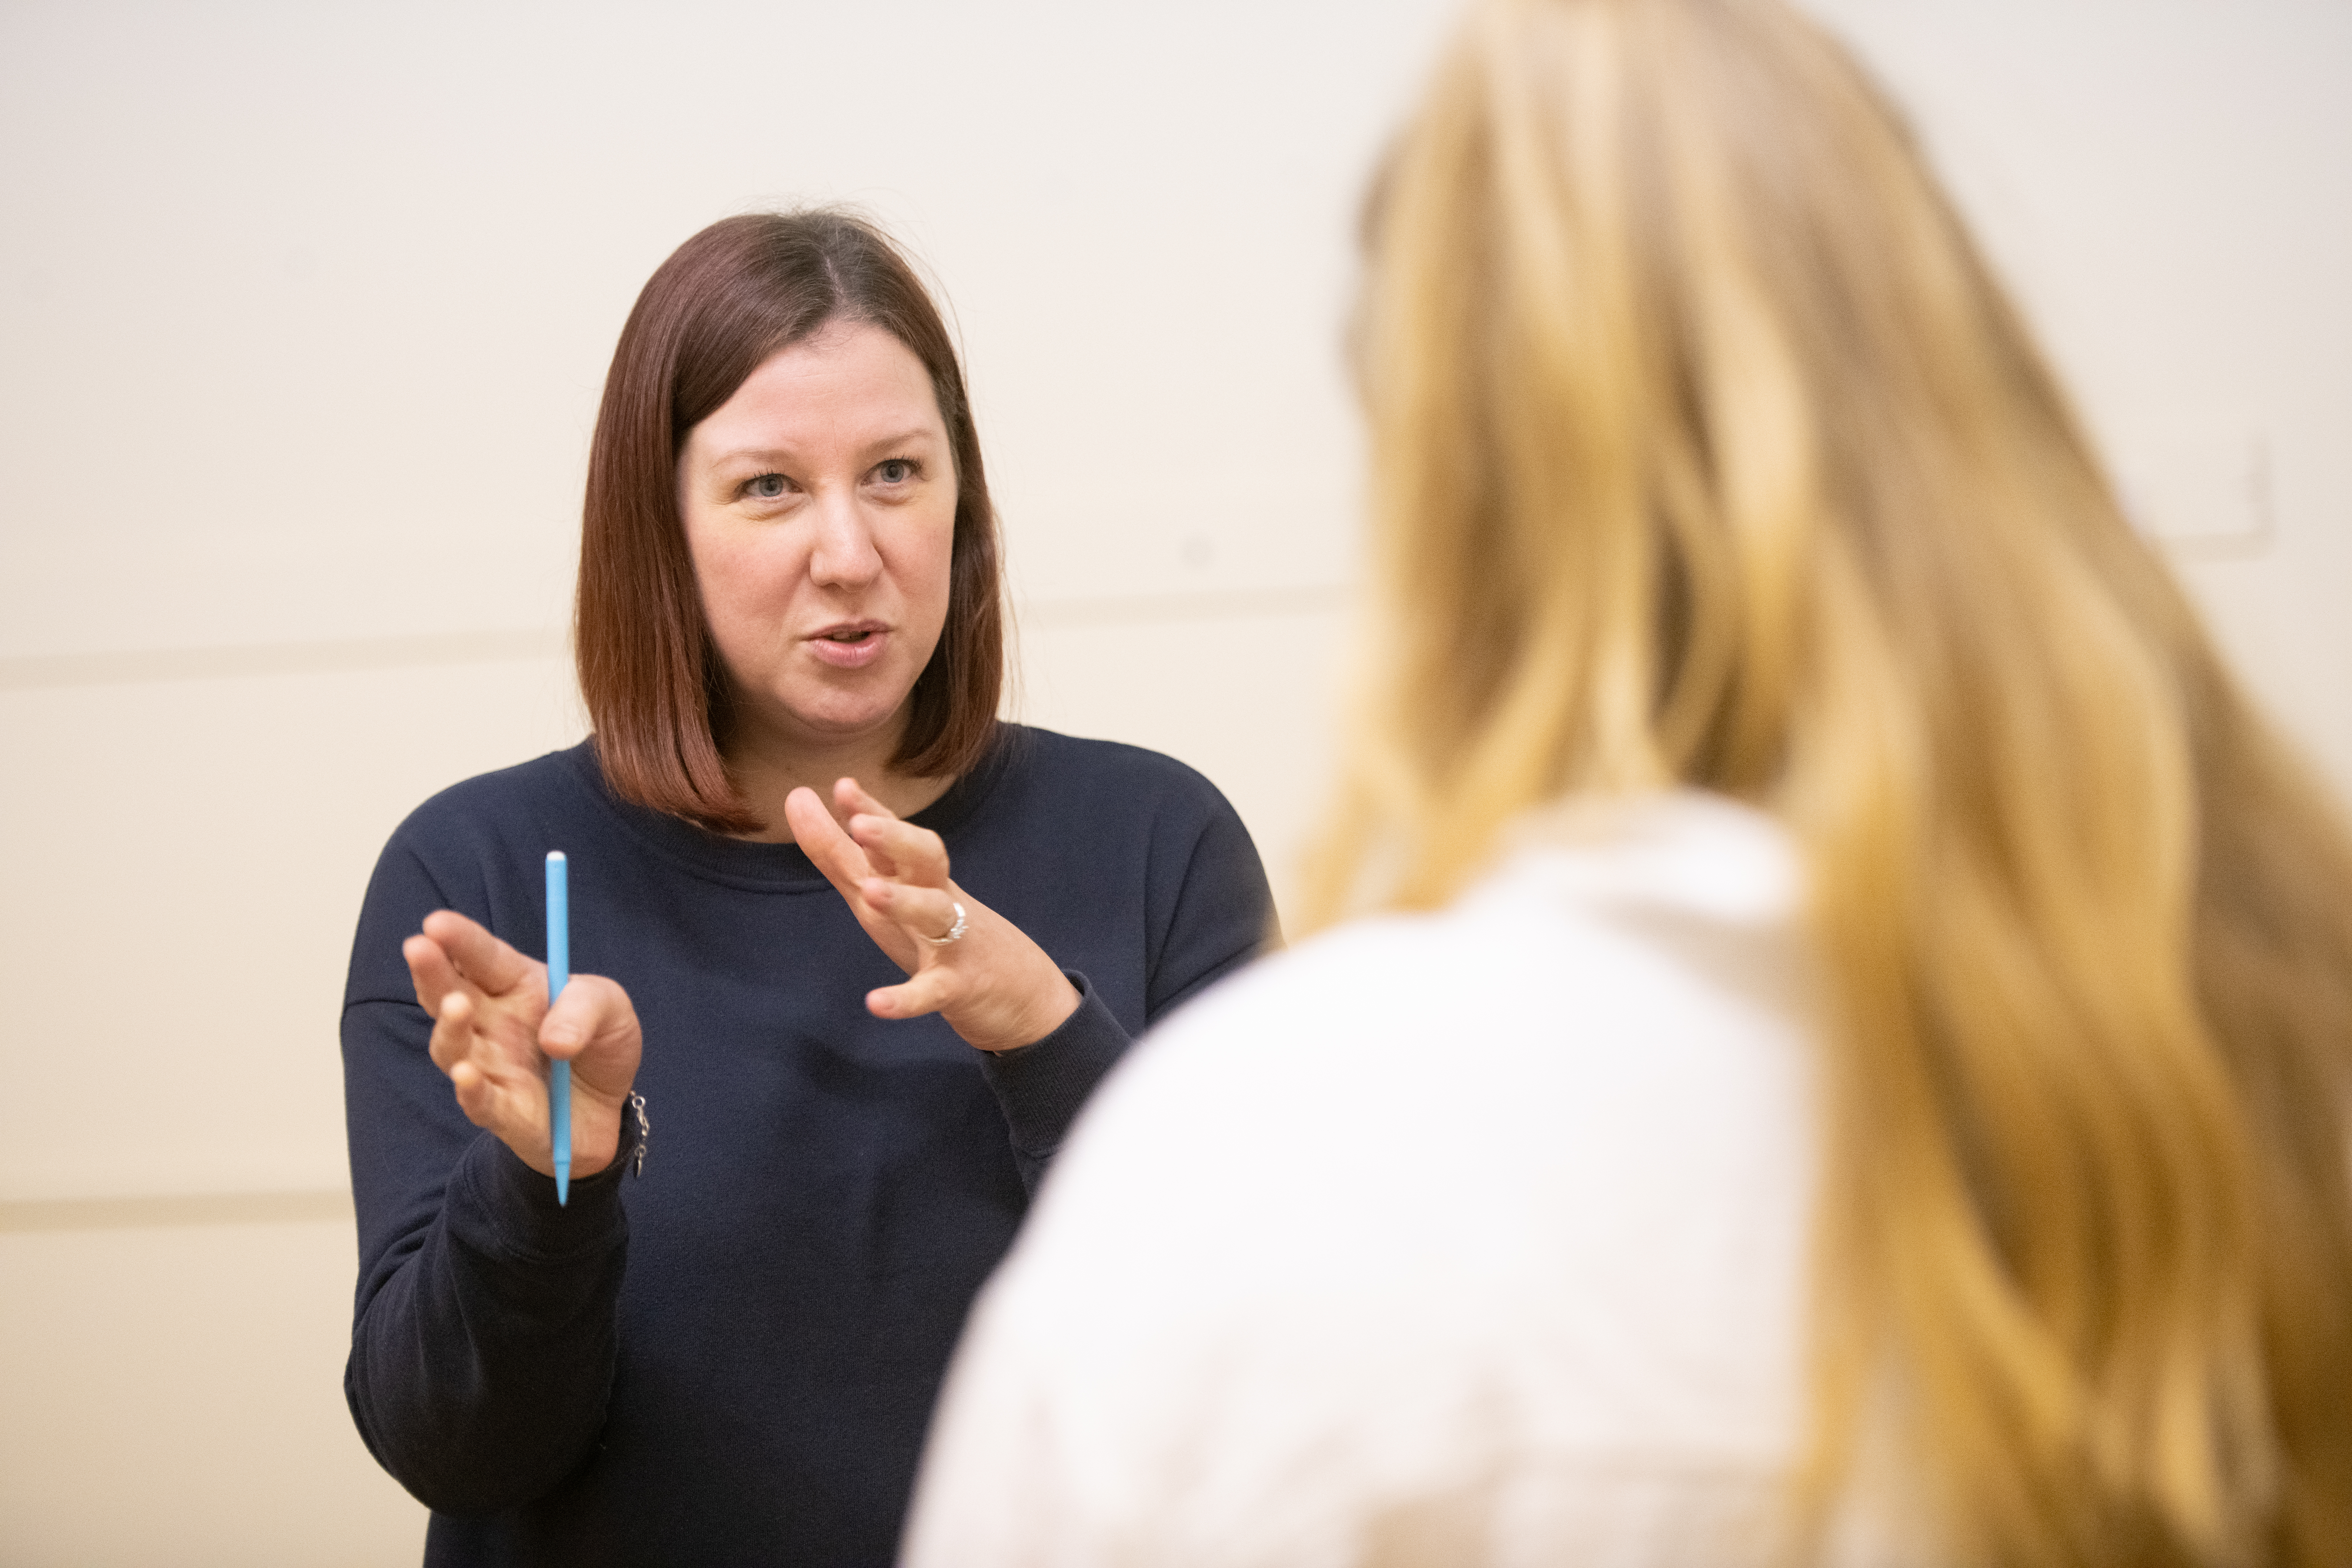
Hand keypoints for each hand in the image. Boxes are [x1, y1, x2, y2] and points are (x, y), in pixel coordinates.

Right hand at [403, 910, 643, 1178]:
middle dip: (432, 971)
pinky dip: (470, 1089)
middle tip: (418, 948)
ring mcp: (490, 1067)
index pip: (483, 958)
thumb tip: (555, 1040)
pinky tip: (466, 1075)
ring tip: (457, 1005)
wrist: (610, 1105)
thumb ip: (586, 1009)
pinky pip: (478, 1101)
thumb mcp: (610, 1008)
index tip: (436, 922)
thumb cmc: (599, 1043)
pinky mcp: (500, 1111)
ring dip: (450, 1026)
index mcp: (516, 986)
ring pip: (453, 1046)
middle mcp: (491, 1024)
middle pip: (449, 995)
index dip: (459, 939)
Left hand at [786, 778, 1080, 1052]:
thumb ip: (837, 851)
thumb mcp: (881, 892)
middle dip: (896, 840)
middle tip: (860, 825)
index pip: (897, 834)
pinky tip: (876, 1003)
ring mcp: (952, 941)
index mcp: (917, 877)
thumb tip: (796, 797)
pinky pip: (933, 990)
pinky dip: (907, 999)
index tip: (842, 787)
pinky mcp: (958, 987)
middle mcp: (937, 898)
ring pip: (934, 913)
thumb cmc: (935, 934)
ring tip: (871, 892)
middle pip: (926, 858)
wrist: (1019, 993)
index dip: (872, 810)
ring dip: (905, 902)